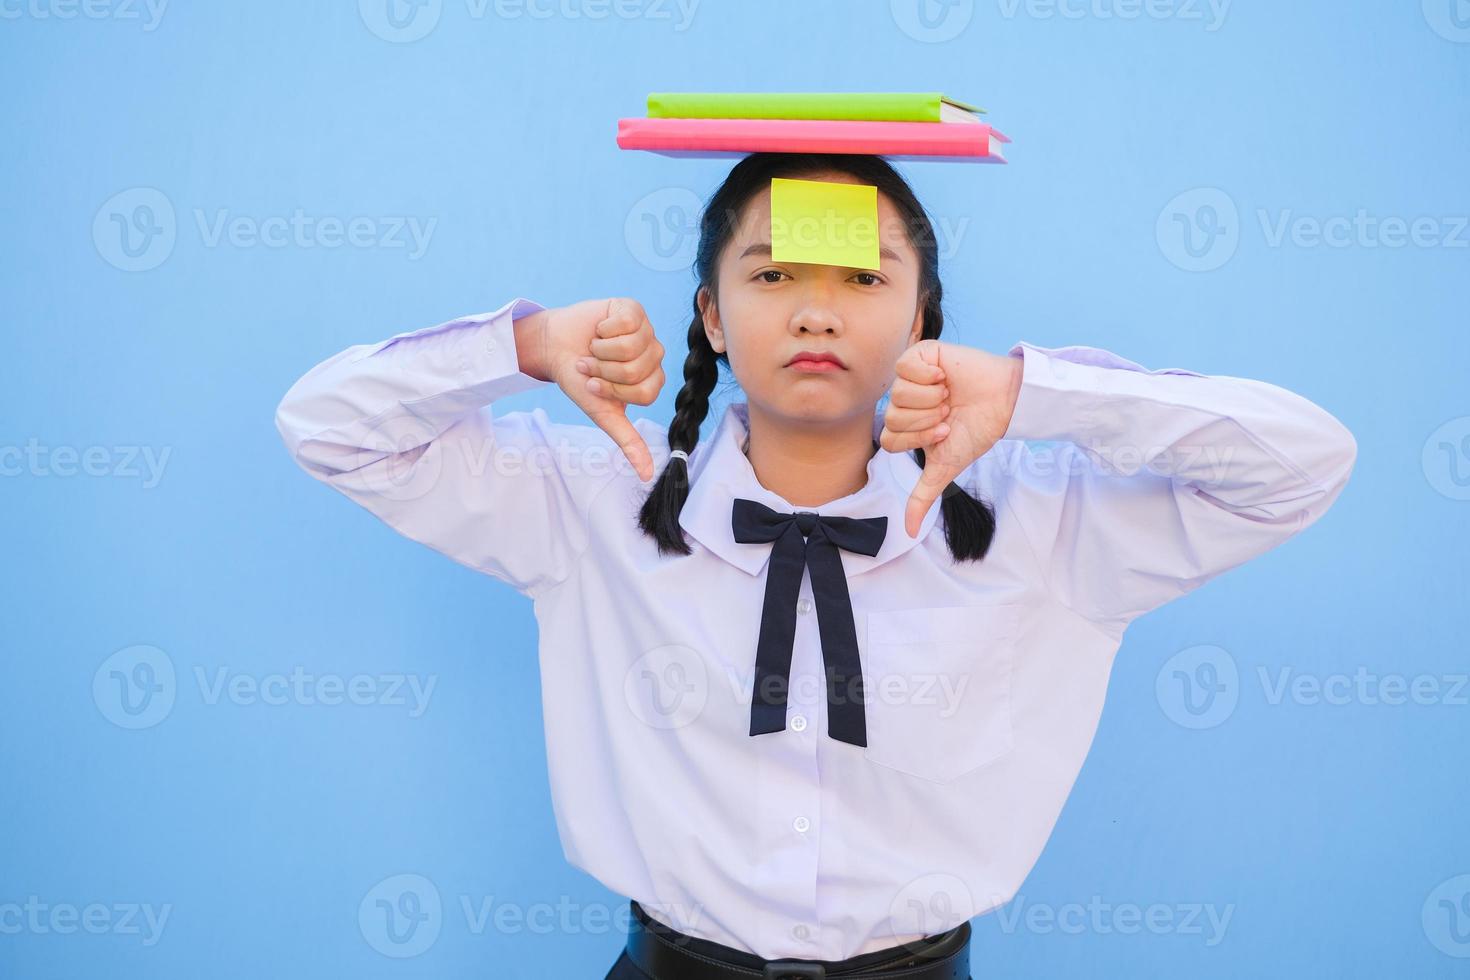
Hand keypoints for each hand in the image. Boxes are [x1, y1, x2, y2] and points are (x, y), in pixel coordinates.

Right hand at [522, 297, 665, 482]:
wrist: (554, 347)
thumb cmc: (579, 380)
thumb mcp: (603, 413)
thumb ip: (628, 442)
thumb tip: (647, 475)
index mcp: (651, 381)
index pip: (644, 392)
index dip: (614, 390)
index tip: (595, 386)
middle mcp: (654, 356)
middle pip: (637, 369)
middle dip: (604, 371)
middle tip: (591, 365)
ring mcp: (647, 330)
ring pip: (632, 346)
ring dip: (602, 350)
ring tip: (592, 348)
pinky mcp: (633, 309)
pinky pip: (626, 322)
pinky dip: (604, 328)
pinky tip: (598, 329)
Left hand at [879, 339, 1023, 536]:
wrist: (1004, 401)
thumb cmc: (976, 431)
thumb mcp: (946, 467)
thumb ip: (922, 496)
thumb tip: (907, 532)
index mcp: (905, 427)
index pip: (890, 439)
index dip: (919, 438)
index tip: (945, 431)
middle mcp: (903, 402)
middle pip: (892, 417)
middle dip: (927, 420)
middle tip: (949, 412)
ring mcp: (910, 378)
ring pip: (898, 393)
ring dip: (930, 399)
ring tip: (949, 395)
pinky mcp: (920, 354)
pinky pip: (905, 366)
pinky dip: (927, 375)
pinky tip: (944, 377)